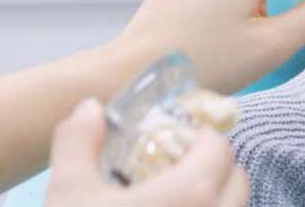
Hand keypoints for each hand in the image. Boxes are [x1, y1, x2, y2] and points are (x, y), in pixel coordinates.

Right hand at [44, 99, 248, 206]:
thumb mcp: (67, 191)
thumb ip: (78, 140)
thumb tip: (91, 107)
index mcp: (192, 194)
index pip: (219, 147)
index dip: (196, 138)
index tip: (170, 144)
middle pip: (237, 182)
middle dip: (212, 170)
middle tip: (171, 175)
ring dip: (212, 204)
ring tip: (170, 206)